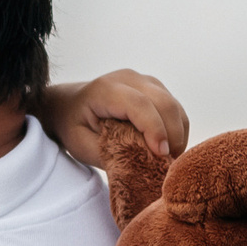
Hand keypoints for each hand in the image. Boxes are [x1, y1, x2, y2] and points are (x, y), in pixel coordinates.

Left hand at [40, 70, 190, 165]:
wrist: (68, 105)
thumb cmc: (72, 125)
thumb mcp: (81, 144)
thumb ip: (109, 154)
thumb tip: (141, 166)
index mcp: (105, 89)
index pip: (139, 104)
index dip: (154, 128)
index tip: (161, 154)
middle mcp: (129, 79)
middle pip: (164, 103)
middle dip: (172, 136)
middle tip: (168, 165)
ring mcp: (145, 81)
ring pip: (174, 107)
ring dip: (178, 135)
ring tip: (169, 160)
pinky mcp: (155, 89)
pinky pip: (175, 109)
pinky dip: (177, 130)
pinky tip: (168, 149)